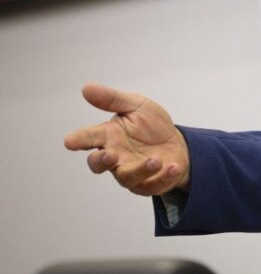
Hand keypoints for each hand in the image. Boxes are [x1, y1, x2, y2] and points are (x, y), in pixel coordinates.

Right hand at [64, 84, 189, 195]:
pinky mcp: (149, 184)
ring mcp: (131, 172)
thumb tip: (86, 88)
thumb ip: (113, 99)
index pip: (89, 137)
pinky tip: (173, 167)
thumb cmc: (151, 125)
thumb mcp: (137, 106)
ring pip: (127, 177)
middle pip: (99, 164)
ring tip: (156, 160)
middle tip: (111, 155)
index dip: (79, 139)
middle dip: (102, 161)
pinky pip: (153, 186)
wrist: (177, 143)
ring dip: (141, 170)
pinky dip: (164, 178)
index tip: (70, 141)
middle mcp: (116, 157)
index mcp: (109, 136)